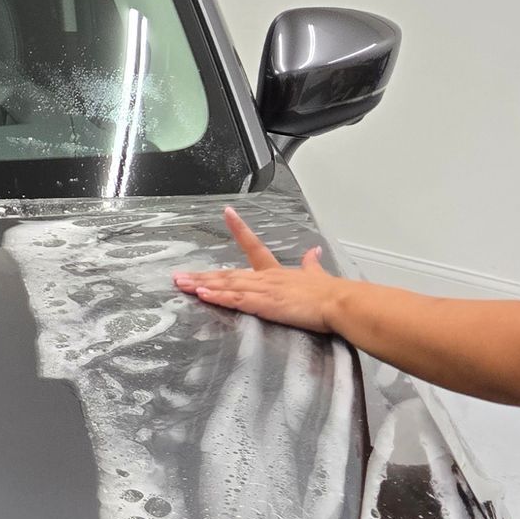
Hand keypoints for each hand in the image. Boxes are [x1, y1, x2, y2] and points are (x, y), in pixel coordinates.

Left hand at [173, 208, 344, 333]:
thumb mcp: (318, 275)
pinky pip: (236, 299)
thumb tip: (313, 252)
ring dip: (201, 285)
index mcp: (275, 272)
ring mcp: (263, 290)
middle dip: (202, 275)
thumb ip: (312, 264)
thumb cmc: (330, 293)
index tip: (227, 213)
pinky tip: (202, 293)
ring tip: (181, 284)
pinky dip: (217, 296)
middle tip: (179, 276)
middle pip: (227, 273)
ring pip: (226, 285)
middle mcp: (266, 278)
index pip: (253, 245)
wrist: (339, 302)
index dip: (239, 229)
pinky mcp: (265, 304)